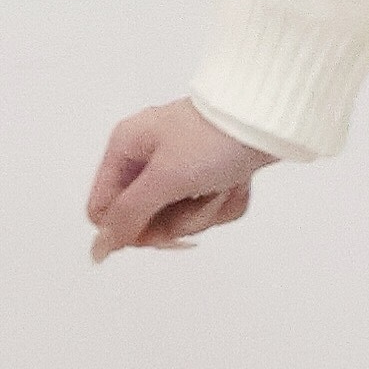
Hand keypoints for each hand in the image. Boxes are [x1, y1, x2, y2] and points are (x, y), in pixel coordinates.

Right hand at [87, 99, 273, 259]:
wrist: (270, 120)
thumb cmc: (213, 139)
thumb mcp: (164, 178)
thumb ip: (128, 215)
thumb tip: (98, 248)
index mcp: (126, 148)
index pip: (104, 210)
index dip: (128, 229)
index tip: (156, 229)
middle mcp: (149, 157)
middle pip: (145, 220)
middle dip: (177, 217)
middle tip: (196, 198)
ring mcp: (181, 168)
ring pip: (180, 220)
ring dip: (206, 209)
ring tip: (222, 183)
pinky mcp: (211, 177)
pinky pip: (209, 210)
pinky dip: (226, 202)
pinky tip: (237, 182)